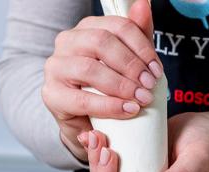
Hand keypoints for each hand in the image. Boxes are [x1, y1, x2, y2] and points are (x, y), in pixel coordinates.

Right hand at [41, 0, 162, 161]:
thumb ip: (137, 35)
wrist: (87, 123)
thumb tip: (144, 4)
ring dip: (121, 85)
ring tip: (141, 98)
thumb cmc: (107, 91)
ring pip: (90, 68)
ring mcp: (56, 67)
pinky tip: (127, 109)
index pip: (116, 26)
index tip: (156, 70)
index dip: (141, 46)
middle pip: (101, 42)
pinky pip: (82, 99)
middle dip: (131, 64)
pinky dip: (109, 106)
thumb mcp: (127, 63)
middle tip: (150, 85)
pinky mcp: (52, 95)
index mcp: (86, 29)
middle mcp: (67, 42)